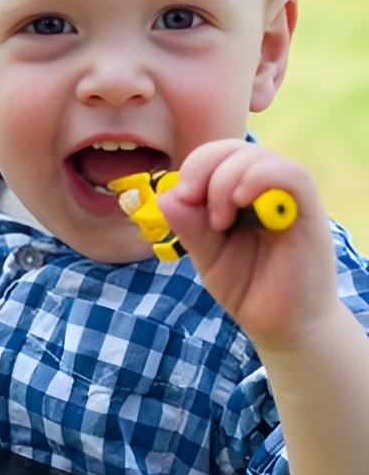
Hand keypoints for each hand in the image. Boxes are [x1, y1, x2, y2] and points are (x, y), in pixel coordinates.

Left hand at [158, 139, 340, 350]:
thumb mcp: (205, 254)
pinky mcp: (309, 213)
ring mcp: (288, 198)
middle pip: (233, 148)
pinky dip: (259, 178)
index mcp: (238, 192)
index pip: (215, 155)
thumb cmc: (245, 285)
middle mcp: (265, 189)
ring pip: (257, 156)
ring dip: (225, 180)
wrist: (282, 325)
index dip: (194, 166)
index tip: (182, 197)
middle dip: (203, 168)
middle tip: (193, 201)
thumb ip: (188, 225)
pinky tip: (241, 203)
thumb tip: (166, 193)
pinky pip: (291, 176)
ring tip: (220, 222)